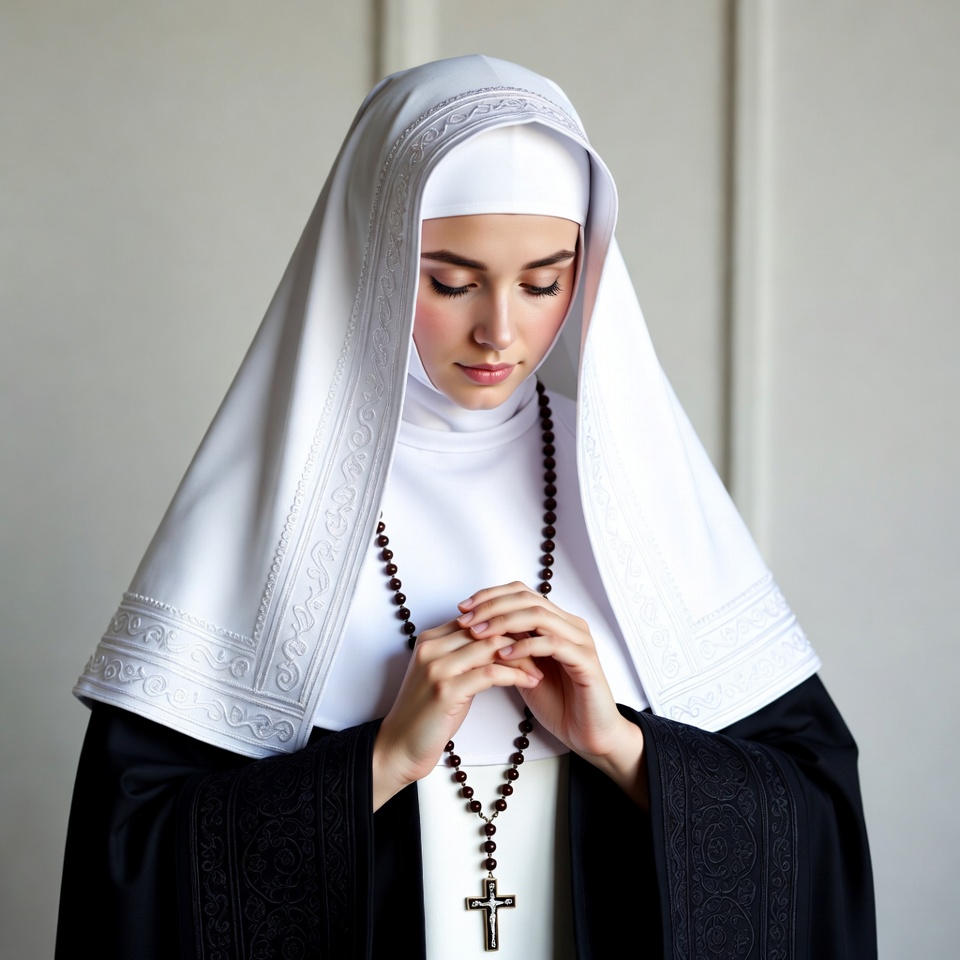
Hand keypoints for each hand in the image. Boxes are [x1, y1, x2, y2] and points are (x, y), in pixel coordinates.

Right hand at [372, 616, 541, 810]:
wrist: (399, 747)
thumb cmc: (427, 714)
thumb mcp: (446, 676)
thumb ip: (465, 655)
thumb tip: (503, 642)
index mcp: (431, 639)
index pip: (478, 619)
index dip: (509, 626)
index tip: (533, 637)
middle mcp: (432, 647)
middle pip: (487, 629)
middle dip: (520, 639)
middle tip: (544, 651)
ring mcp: (437, 667)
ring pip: (491, 646)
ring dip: (522, 657)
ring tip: (541, 669)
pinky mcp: (446, 690)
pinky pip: (491, 673)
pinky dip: (516, 675)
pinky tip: (531, 681)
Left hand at [457, 582, 647, 807]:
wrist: (588, 734)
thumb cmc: (557, 702)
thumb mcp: (522, 669)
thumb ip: (507, 646)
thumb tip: (473, 629)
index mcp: (556, 622)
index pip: (521, 593)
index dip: (490, 596)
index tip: (462, 608)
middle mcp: (570, 625)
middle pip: (527, 598)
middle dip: (492, 606)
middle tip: (466, 619)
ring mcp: (580, 641)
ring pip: (539, 615)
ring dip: (503, 622)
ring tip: (478, 634)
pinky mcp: (586, 661)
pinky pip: (552, 644)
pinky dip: (525, 646)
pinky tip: (503, 655)